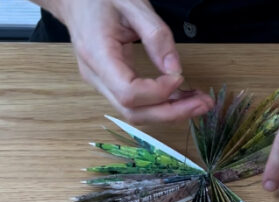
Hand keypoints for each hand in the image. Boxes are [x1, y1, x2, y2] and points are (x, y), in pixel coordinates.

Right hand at [35, 0, 213, 122]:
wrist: (74, 0)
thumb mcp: (133, 5)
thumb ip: (156, 36)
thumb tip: (175, 70)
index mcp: (97, 54)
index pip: (128, 92)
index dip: (158, 92)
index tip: (181, 78)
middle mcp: (95, 76)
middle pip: (132, 111)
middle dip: (171, 113)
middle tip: (204, 104)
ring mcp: (100, 83)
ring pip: (135, 112)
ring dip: (169, 112)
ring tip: (199, 102)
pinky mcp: (109, 83)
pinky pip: (135, 102)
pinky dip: (161, 104)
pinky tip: (183, 97)